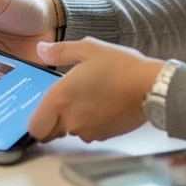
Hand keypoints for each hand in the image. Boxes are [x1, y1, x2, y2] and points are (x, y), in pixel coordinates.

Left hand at [27, 37, 163, 142]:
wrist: (150, 87)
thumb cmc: (120, 66)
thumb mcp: (88, 49)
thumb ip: (60, 51)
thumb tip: (41, 49)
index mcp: (60, 99)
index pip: (35, 127)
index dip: (37, 120)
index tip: (43, 109)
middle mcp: (71, 120)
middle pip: (51, 132)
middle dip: (54, 121)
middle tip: (65, 103)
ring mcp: (88, 131)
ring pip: (72, 132)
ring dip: (75, 120)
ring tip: (90, 97)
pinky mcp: (105, 136)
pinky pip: (90, 133)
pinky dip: (92, 122)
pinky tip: (103, 105)